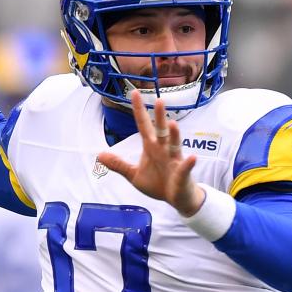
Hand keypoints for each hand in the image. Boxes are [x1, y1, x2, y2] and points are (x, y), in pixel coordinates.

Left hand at [96, 91, 204, 216]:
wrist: (176, 199)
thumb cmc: (157, 183)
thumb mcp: (134, 175)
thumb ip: (119, 164)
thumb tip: (99, 155)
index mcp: (151, 147)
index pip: (143, 125)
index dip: (139, 110)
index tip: (134, 93)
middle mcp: (163, 149)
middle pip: (160, 131)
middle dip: (159, 117)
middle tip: (158, 100)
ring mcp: (174, 160)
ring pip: (175, 145)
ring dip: (175, 135)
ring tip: (173, 124)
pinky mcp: (183, 173)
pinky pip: (185, 167)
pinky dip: (188, 163)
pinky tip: (192, 158)